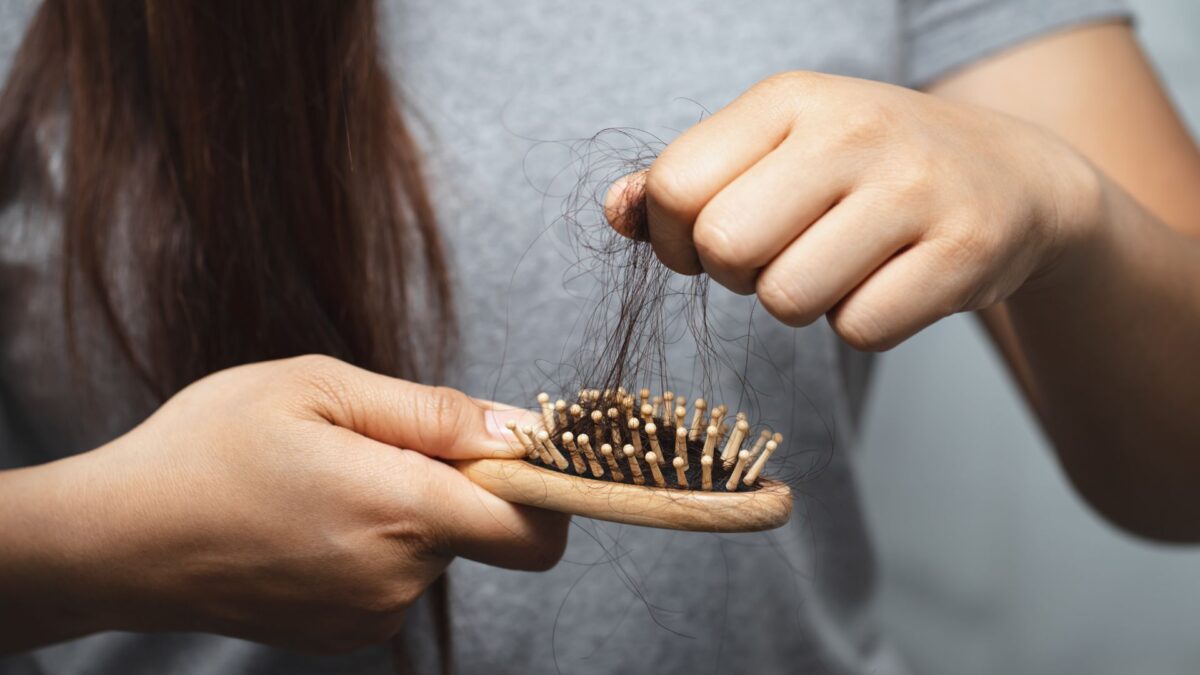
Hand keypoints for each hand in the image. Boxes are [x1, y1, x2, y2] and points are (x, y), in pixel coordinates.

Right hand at [1, 355, 565, 652]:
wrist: (117, 540)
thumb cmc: (210, 447)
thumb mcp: (320, 388)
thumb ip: (434, 413)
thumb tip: (520, 429)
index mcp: (401, 510)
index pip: (535, 529)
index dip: (546, 488)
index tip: (519, 452)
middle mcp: (398, 578)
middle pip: (481, 529)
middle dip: (451, 482)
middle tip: (370, 445)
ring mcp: (370, 616)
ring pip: (434, 550)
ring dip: (405, 511)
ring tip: (324, 481)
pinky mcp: (344, 635)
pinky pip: (395, 578)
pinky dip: (375, 545)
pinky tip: (311, 520)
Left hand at [607, 71, 1101, 349]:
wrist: (1012, 177)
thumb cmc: (866, 169)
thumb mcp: (776, 149)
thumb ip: (686, 180)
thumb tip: (616, 212)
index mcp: (789, 99)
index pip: (675, 186)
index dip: (675, 239)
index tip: (711, 242)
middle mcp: (852, 130)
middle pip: (725, 248)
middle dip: (738, 275)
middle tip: (780, 256)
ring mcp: (915, 188)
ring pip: (788, 300)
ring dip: (801, 303)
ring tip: (840, 264)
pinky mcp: (964, 249)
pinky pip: (860, 330)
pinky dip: (864, 323)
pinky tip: (891, 281)